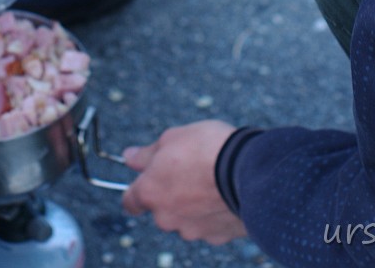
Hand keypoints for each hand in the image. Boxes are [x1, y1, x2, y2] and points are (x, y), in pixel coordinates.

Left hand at [122, 122, 246, 244]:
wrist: (246, 170)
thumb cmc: (206, 148)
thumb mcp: (172, 137)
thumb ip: (147, 153)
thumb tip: (128, 156)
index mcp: (150, 192)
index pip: (130, 202)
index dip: (136, 192)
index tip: (144, 183)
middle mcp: (166, 217)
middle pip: (162, 209)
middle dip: (171, 194)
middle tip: (189, 170)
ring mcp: (192, 231)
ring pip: (186, 219)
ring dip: (193, 205)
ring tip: (212, 180)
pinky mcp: (217, 237)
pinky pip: (210, 225)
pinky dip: (214, 213)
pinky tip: (226, 194)